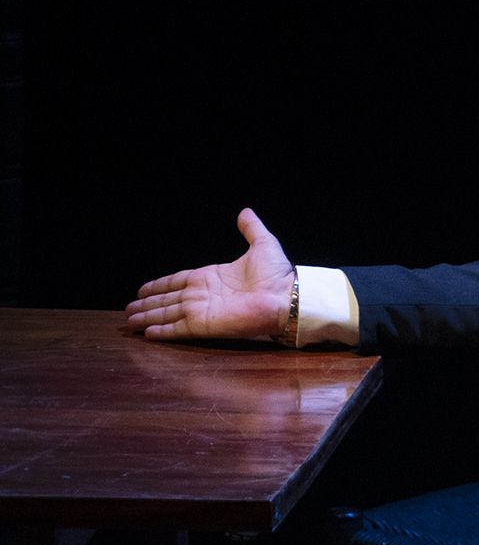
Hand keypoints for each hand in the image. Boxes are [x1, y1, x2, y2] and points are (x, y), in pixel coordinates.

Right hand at [126, 208, 296, 340]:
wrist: (285, 296)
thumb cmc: (276, 274)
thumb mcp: (262, 244)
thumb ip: (251, 229)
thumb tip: (245, 211)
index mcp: (210, 276)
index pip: (177, 281)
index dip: (159, 285)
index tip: (142, 290)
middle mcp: (202, 295)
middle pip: (166, 300)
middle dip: (147, 305)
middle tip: (128, 310)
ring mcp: (202, 310)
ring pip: (167, 314)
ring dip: (148, 318)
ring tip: (130, 322)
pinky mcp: (204, 325)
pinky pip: (178, 329)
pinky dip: (162, 331)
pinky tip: (148, 333)